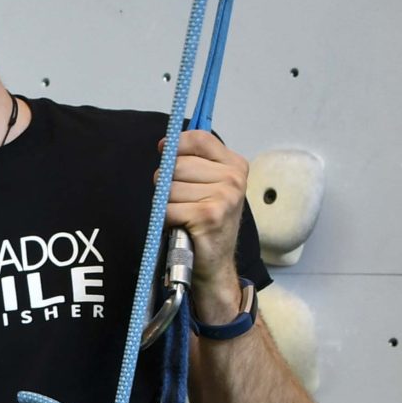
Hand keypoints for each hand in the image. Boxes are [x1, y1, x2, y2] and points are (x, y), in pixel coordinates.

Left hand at [160, 129, 249, 316]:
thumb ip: (195, 163)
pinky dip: (167, 219)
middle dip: (168, 181)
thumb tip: (166, 146)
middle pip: (178, 164)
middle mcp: (233, 179)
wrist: (215, 264)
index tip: (165, 150)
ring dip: (167, 203)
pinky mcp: (208, 215)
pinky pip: (168, 208)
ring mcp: (224, 197)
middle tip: (179, 200)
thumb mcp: (211, 186)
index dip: (176, 144)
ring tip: (183, 214)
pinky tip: (180, 225)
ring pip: (170, 187)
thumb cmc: (208, 223)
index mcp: (236, 166)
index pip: (199, 138)